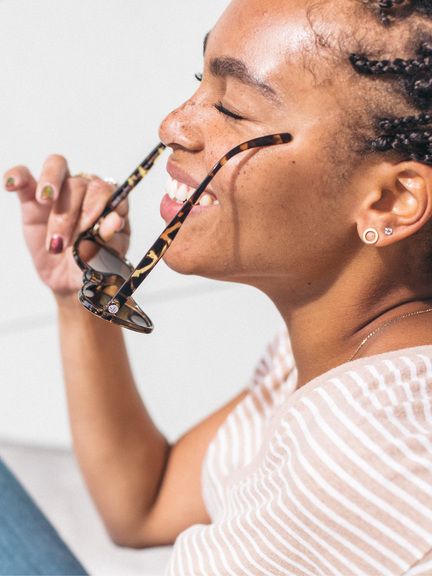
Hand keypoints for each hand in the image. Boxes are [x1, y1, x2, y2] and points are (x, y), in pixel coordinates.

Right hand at [4, 154, 129, 298]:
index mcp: (110, 202)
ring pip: (57, 167)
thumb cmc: (95, 264)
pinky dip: (17, 176)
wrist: (72, 279)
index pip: (106, 190)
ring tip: (44, 201)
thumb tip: (114, 221)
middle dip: (70, 214)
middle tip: (64, 241)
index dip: (97, 206)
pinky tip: (12, 184)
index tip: (89, 228)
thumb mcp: (107, 258)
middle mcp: (88, 191)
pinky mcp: (33, 199)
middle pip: (80, 183)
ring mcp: (61, 192)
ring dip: (51, 182)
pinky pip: (24, 176)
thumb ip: (111, 239)